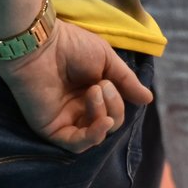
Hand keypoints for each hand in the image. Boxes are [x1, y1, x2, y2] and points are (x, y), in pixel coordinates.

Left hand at [0, 18, 153, 153]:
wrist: (40, 43)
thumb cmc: (70, 44)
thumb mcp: (106, 60)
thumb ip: (126, 81)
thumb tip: (148, 99)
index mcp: (91, 93)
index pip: (114, 111)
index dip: (119, 101)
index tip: (108, 81)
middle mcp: (78, 109)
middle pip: (110, 124)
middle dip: (113, 105)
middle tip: (100, 84)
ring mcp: (65, 120)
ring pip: (97, 134)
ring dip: (103, 114)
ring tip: (94, 91)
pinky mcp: (51, 128)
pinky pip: (77, 144)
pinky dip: (93, 136)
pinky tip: (103, 122)